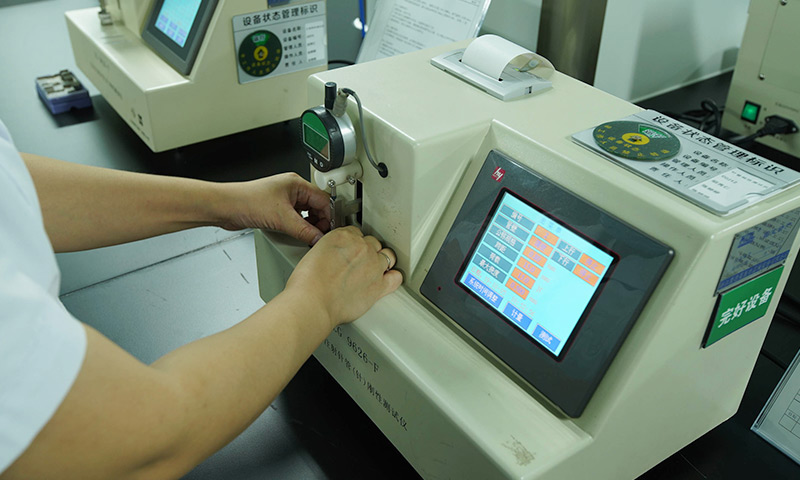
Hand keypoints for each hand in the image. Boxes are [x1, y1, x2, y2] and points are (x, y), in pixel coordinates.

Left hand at [218, 173, 329, 244]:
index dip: (329, 216)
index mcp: (296, 183)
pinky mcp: (276, 209)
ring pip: (306, 213)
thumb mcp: (282, 219)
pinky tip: (297, 234)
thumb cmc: (247, 201)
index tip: (330, 231)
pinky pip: (295, 218)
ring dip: (309, 225)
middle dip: (320, 222)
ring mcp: (283, 199)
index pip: (323, 199)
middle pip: (316, 206)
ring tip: (308, 236)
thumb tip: (319, 239)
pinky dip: (299, 227)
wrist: (225, 207)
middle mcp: (291, 189)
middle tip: (320, 236)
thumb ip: (304, 231)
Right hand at [285, 226, 402, 327]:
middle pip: (373, 243)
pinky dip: (394, 278)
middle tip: (359, 263)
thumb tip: (335, 257)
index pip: (356, 233)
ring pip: (387, 257)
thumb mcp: (314, 254)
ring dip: (381, 263)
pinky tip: (388, 279)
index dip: (354, 244)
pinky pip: (396, 277)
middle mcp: (361, 247)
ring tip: (373, 271)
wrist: (313, 302)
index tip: (351, 252)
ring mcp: (373, 266)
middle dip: (368, 252)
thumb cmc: (308, 284)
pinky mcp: (379, 285)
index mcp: (343, 236)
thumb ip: (330, 251)